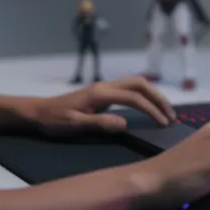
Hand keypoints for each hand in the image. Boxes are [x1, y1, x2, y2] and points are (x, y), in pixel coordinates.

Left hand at [28, 76, 175, 135]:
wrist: (38, 112)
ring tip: (165, 113)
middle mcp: (105, 87)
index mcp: (100, 93)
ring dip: (153, 96)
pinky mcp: (102, 94)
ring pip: (136, 85)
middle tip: (171, 116)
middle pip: (140, 84)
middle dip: (158, 98)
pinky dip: (144, 97)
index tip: (164, 123)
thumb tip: (125, 124)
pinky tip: (148, 109)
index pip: (134, 97)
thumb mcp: (74, 125)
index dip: (151, 109)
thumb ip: (99, 124)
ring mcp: (104, 89)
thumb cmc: (53, 120)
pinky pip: (129, 91)